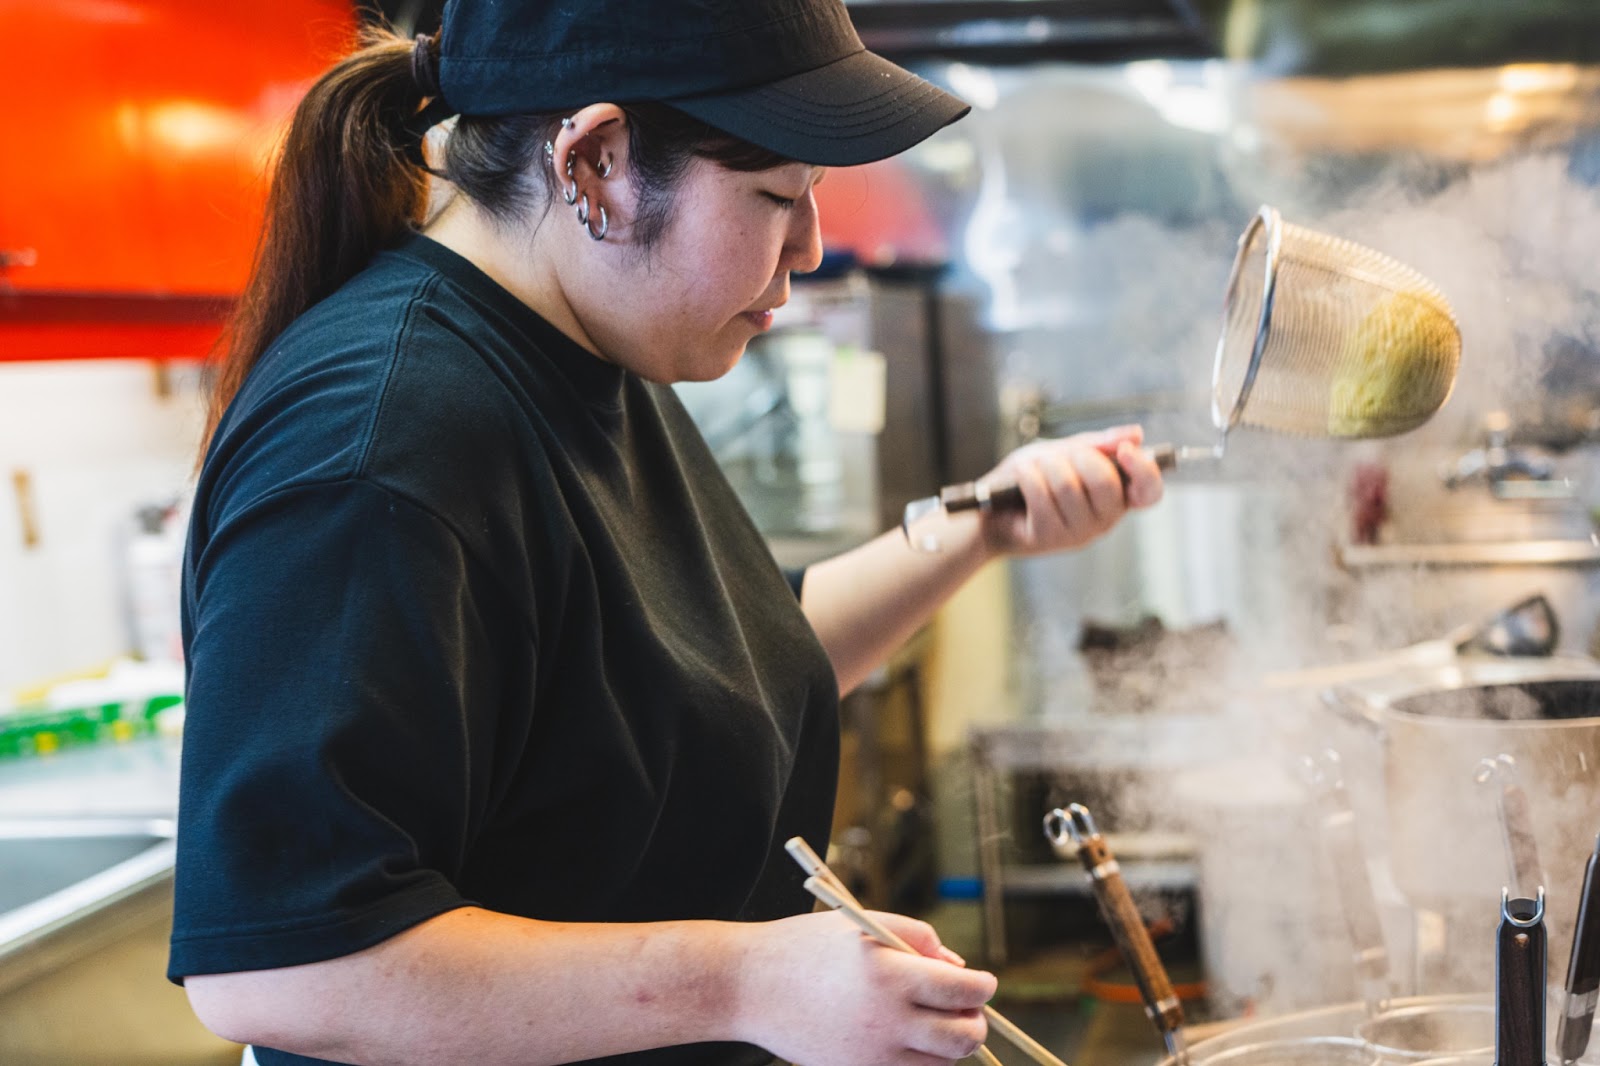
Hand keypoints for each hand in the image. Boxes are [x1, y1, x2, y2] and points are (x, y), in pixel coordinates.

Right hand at [731, 909, 995, 1065]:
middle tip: (965, 1008)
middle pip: (964, 1038)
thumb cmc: (810, 946)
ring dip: (950, 1045)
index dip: (982, 986)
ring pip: (941, 1064)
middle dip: (975, 1022)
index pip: (965, 991)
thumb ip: (920, 939)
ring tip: (936, 1022)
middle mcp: (887, 1020)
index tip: (981, 982)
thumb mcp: (866, 925)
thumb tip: (959, 968)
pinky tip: (907, 1040)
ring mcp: (872, 1055)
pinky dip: (919, 1062)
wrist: (753, 985)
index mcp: (891, 975)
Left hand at [978, 425, 1163, 557]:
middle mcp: (1104, 520)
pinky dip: (1027, 475)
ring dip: (1045, 464)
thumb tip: (1135, 434)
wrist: (991, 507)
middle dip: (1078, 457)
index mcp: (1116, 497)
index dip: (1144, 471)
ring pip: (1068, 485)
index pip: (1150, 492)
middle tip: (1058, 455)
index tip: (1125, 451)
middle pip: (1106, 483)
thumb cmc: (1033, 478)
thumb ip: (1098, 445)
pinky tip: (1020, 476)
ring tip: (1032, 467)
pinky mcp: (1049, 538)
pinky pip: (1041, 493)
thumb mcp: (1065, 453)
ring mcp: (1078, 533)